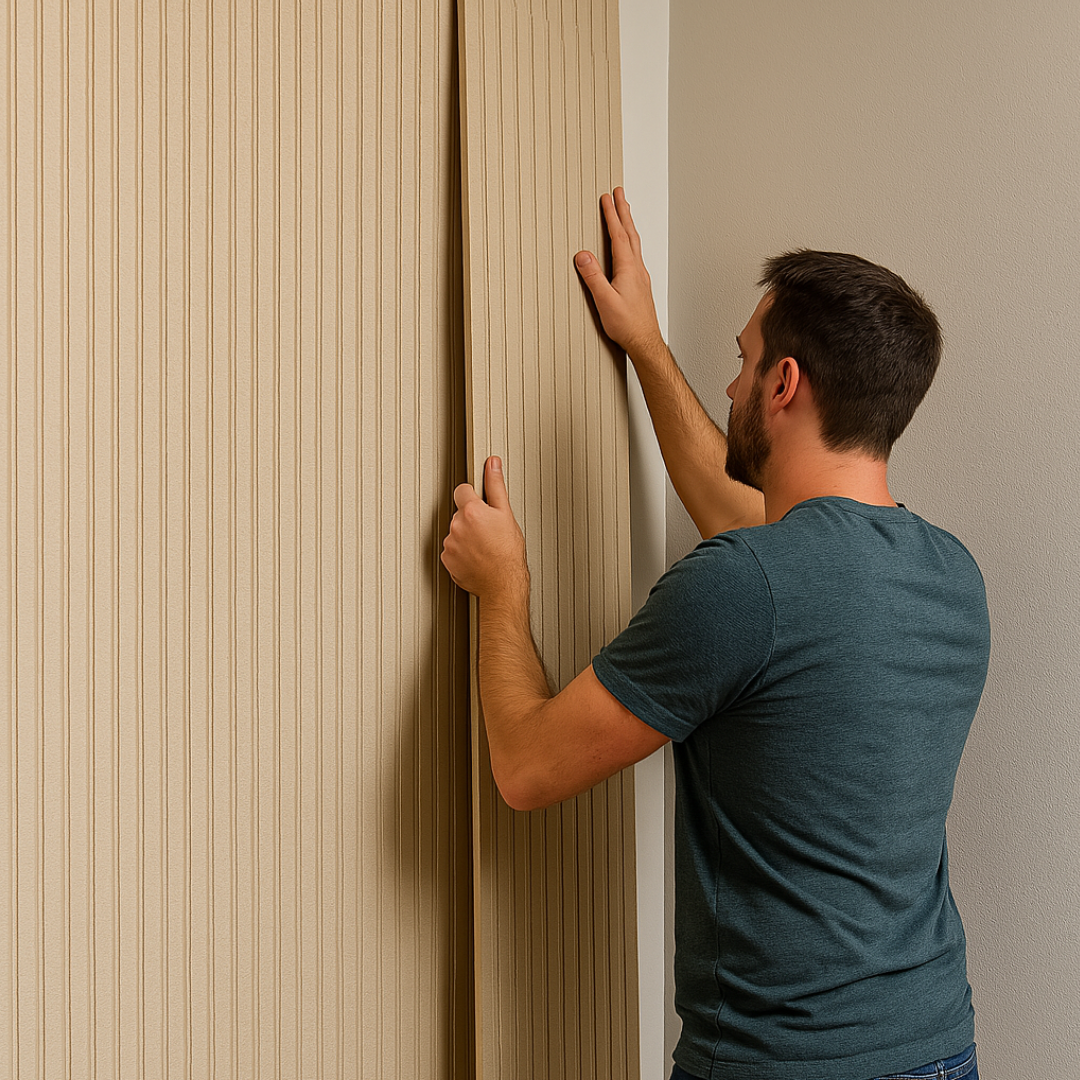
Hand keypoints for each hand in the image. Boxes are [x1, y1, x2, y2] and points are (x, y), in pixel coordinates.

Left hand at [441, 456, 529, 600]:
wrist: (503, 584)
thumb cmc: (508, 553)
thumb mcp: (506, 514)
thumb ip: (495, 485)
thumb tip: (492, 464)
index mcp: (471, 511)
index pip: (461, 490)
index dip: (473, 497)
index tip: (481, 506)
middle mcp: (457, 526)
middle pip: (459, 514)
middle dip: (471, 519)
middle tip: (488, 531)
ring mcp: (450, 544)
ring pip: (456, 533)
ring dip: (466, 537)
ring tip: (484, 546)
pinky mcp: (447, 560)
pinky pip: (452, 551)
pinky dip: (461, 553)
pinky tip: (477, 557)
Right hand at [574, 187, 663, 356]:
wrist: (645, 341)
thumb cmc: (628, 325)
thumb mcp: (605, 301)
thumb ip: (593, 277)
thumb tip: (583, 256)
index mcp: (628, 269)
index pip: (619, 236)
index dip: (612, 215)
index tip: (607, 198)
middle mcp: (637, 269)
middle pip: (630, 234)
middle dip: (623, 212)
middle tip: (619, 194)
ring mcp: (640, 277)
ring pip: (634, 243)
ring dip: (628, 224)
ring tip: (624, 212)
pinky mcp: (640, 285)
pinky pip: (635, 254)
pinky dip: (630, 241)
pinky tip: (628, 245)